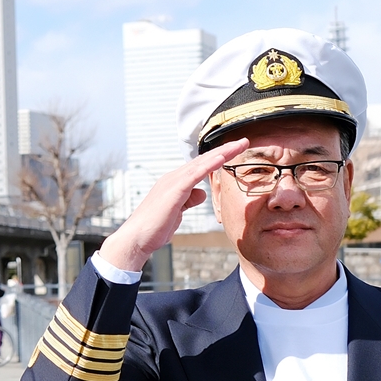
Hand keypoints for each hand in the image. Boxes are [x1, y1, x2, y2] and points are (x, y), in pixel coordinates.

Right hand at [99, 138, 249, 270]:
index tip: (236, 152)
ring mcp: (172, 183)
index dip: (218, 158)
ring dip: (222, 153)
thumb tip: (202, 193)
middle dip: (224, 150)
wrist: (136, 238)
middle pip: (203, 160)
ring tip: (239, 145)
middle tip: (244, 141)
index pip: (200, 167)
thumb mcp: (177, 212)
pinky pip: (195, 174)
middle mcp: (173, 178)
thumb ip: (189, 200)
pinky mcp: (174, 191)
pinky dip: (209, 165)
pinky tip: (222, 158)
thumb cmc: (154, 228)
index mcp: (175, 183)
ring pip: (201, 163)